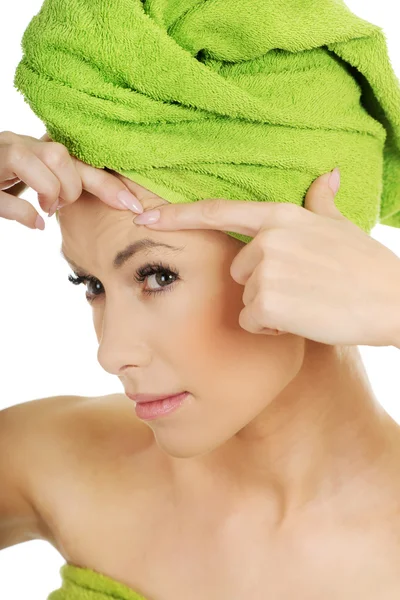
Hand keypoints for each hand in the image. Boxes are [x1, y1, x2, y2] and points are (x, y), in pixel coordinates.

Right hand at [0, 131, 142, 229]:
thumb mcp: (31, 181)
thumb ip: (57, 187)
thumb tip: (77, 209)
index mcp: (36, 148)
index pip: (80, 160)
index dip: (109, 183)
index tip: (134, 207)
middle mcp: (18, 144)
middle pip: (62, 156)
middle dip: (72, 188)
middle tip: (60, 205)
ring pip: (37, 161)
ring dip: (50, 192)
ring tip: (46, 208)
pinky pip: (4, 193)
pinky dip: (24, 212)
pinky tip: (34, 222)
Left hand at [133, 170, 399, 347]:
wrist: (393, 300)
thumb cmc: (366, 266)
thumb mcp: (340, 226)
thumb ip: (321, 202)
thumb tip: (327, 175)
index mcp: (280, 216)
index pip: (218, 211)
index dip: (177, 214)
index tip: (145, 216)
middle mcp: (267, 238)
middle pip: (237, 270)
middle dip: (261, 286)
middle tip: (301, 290)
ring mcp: (266, 269)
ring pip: (244, 299)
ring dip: (269, 309)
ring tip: (306, 303)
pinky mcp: (268, 302)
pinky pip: (252, 322)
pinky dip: (272, 329)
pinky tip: (302, 320)